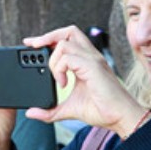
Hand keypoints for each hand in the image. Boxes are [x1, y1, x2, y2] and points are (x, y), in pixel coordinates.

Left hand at [21, 26, 146, 134]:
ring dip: (53, 61)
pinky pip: (68, 58)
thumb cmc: (101, 110)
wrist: (119, 117)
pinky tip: (63, 83)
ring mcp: (92, 60)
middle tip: (33, 47)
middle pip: (68, 31)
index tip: (31, 44)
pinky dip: (59, 69)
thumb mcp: (68, 109)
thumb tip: (31, 113)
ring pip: (64, 43)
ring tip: (57, 79)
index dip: (48, 38)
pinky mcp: (93, 67)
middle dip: (48, 36)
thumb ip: (50, 110)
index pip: (66, 39)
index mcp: (85, 61)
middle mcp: (90, 56)